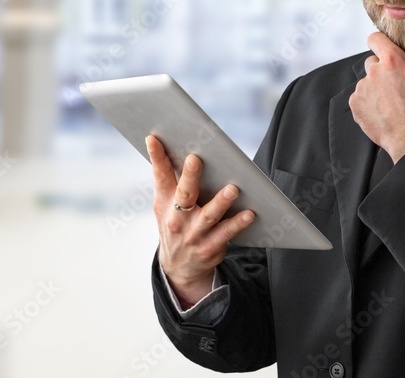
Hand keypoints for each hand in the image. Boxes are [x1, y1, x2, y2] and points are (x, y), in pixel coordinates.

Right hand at [148, 134, 254, 304]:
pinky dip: (238, 223)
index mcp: (165, 201)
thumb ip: (171, 181)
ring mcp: (193, 234)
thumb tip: (183, 148)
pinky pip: (226, 234)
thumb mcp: (165, 205)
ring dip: (221, 202)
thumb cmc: (176, 223)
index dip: (156, 156)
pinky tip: (250, 213)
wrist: (178, 266)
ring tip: (233, 188)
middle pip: (184, 194)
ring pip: (208, 215)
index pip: (159, 175)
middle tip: (195, 159)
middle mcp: (177, 218)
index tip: (154, 138)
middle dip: (189, 176)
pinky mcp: (209, 247)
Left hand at [349, 23, 404, 162]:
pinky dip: (368, 101)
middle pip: (373, 61)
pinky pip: (359, 96)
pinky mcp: (355, 103)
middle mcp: (373, 71)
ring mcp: (362, 88)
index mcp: (392, 60)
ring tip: (391, 99)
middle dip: (382, 69)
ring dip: (376, 86)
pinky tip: (383, 109)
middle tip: (397, 83)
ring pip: (367, 80)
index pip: (375, 38)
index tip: (388, 50)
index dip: (381, 42)